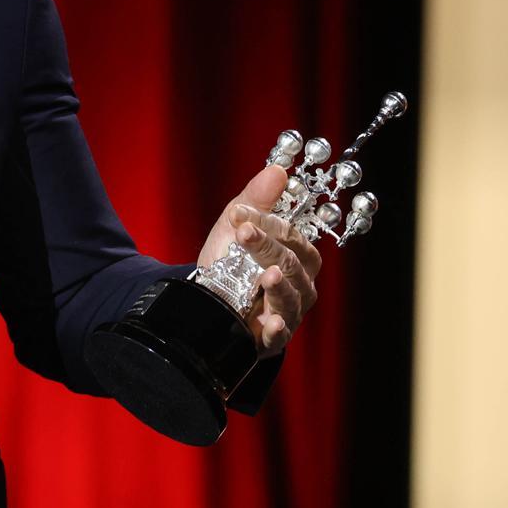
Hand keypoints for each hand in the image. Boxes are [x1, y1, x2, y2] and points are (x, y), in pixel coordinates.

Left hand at [197, 166, 321, 356]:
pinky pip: (280, 334)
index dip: (268, 223)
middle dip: (268, 247)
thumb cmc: (230, 262)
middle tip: (244, 234)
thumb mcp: (236, 228)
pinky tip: (268, 322)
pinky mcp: (273, 337)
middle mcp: (300, 282)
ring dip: (278, 285)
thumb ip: (256, 200)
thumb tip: (278, 169)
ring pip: (291, 296)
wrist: (208, 300)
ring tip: (265, 275)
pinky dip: (276, 329)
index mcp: (297, 253)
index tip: (239, 215)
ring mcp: (289, 310)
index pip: (291, 234)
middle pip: (292, 262)